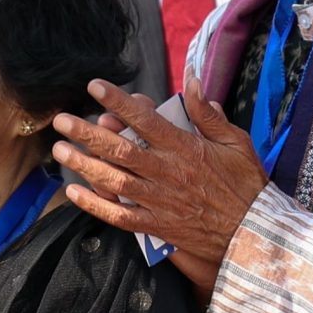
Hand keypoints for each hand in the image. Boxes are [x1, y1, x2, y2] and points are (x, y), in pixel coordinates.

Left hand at [51, 83, 266, 290]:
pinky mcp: (156, 225)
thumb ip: (208, 113)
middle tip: (62, 120)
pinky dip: (95, 204)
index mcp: (186, 148)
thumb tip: (193, 79)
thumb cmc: (246, 185)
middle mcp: (167, 172)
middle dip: (87, 133)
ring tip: (59, 150)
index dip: (118, 101)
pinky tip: (74, 192)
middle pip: (120, 149)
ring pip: (114, 180)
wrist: (253, 233)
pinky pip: (120, 215)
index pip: (145, 120)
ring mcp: (159, 200)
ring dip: (84, 164)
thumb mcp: (236, 142)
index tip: (95, 87)